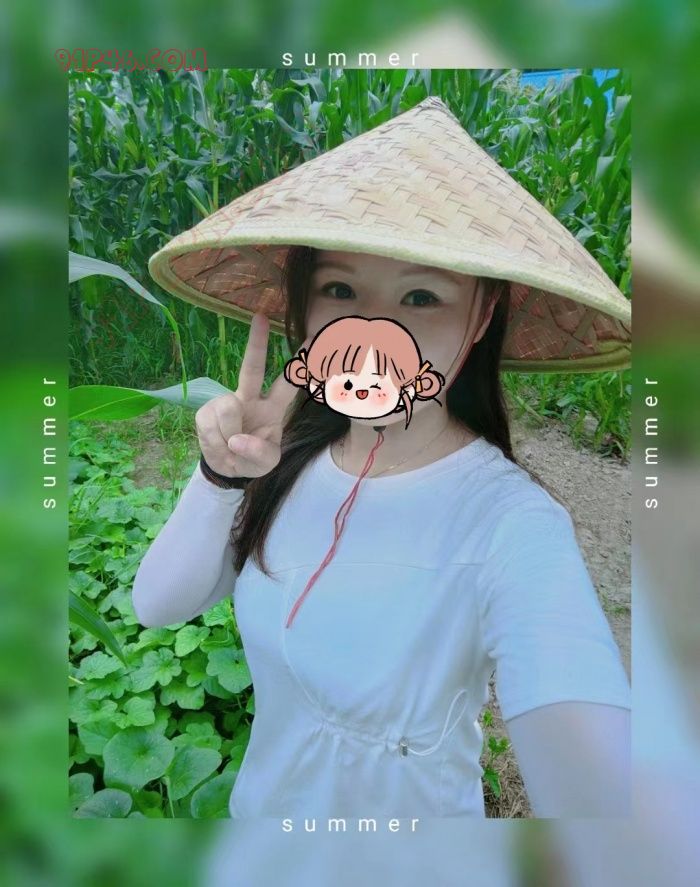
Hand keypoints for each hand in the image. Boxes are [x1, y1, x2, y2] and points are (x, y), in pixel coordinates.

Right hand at [195, 313, 304, 478]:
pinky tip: (218, 445)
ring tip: (231, 448)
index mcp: (273, 408)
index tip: (311, 340)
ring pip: (228, 409)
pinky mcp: (205, 411)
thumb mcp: (266, 464)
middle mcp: (250, 398)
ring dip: (229, 437)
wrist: (224, 468)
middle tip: (261, 318)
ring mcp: (226, 402)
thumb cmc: (251, 459)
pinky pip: (211, 426)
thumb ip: (259, 454)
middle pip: (251, 368)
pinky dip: (215, 443)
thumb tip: (238, 440)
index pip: (288, 383)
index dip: (299, 365)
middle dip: (256, 343)